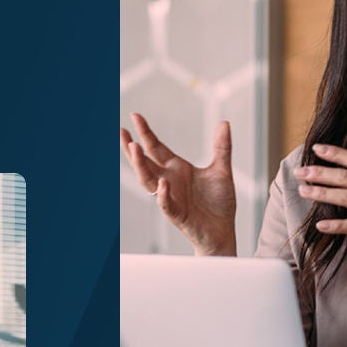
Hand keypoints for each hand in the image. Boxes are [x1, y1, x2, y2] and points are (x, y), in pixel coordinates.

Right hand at [120, 113, 237, 254]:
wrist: (223, 231)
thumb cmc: (218, 203)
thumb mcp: (222, 170)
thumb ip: (222, 147)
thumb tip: (224, 123)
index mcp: (177, 169)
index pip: (155, 148)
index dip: (145, 133)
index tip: (134, 116)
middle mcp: (169, 181)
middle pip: (144, 163)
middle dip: (132, 148)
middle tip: (122, 132)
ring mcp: (170, 197)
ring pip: (149, 181)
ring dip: (141, 166)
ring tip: (135, 149)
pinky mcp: (177, 215)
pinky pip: (166, 204)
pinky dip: (163, 195)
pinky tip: (163, 184)